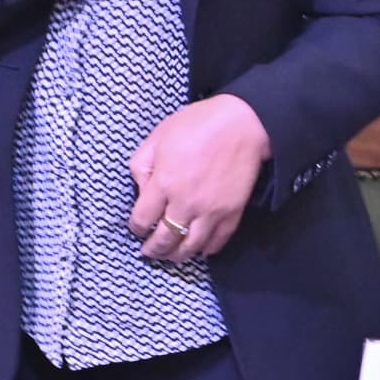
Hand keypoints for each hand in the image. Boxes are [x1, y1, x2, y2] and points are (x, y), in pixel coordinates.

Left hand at [129, 93, 271, 263]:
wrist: (243, 123)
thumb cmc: (198, 124)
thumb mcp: (158, 136)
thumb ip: (141, 165)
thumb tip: (141, 190)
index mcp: (164, 183)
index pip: (142, 220)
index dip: (136, 227)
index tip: (137, 226)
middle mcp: (185, 204)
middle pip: (164, 241)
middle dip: (153, 250)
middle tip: (149, 251)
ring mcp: (211, 212)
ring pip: (189, 248)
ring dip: (176, 256)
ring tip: (171, 254)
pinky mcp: (232, 214)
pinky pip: (216, 243)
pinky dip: (205, 250)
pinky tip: (198, 248)